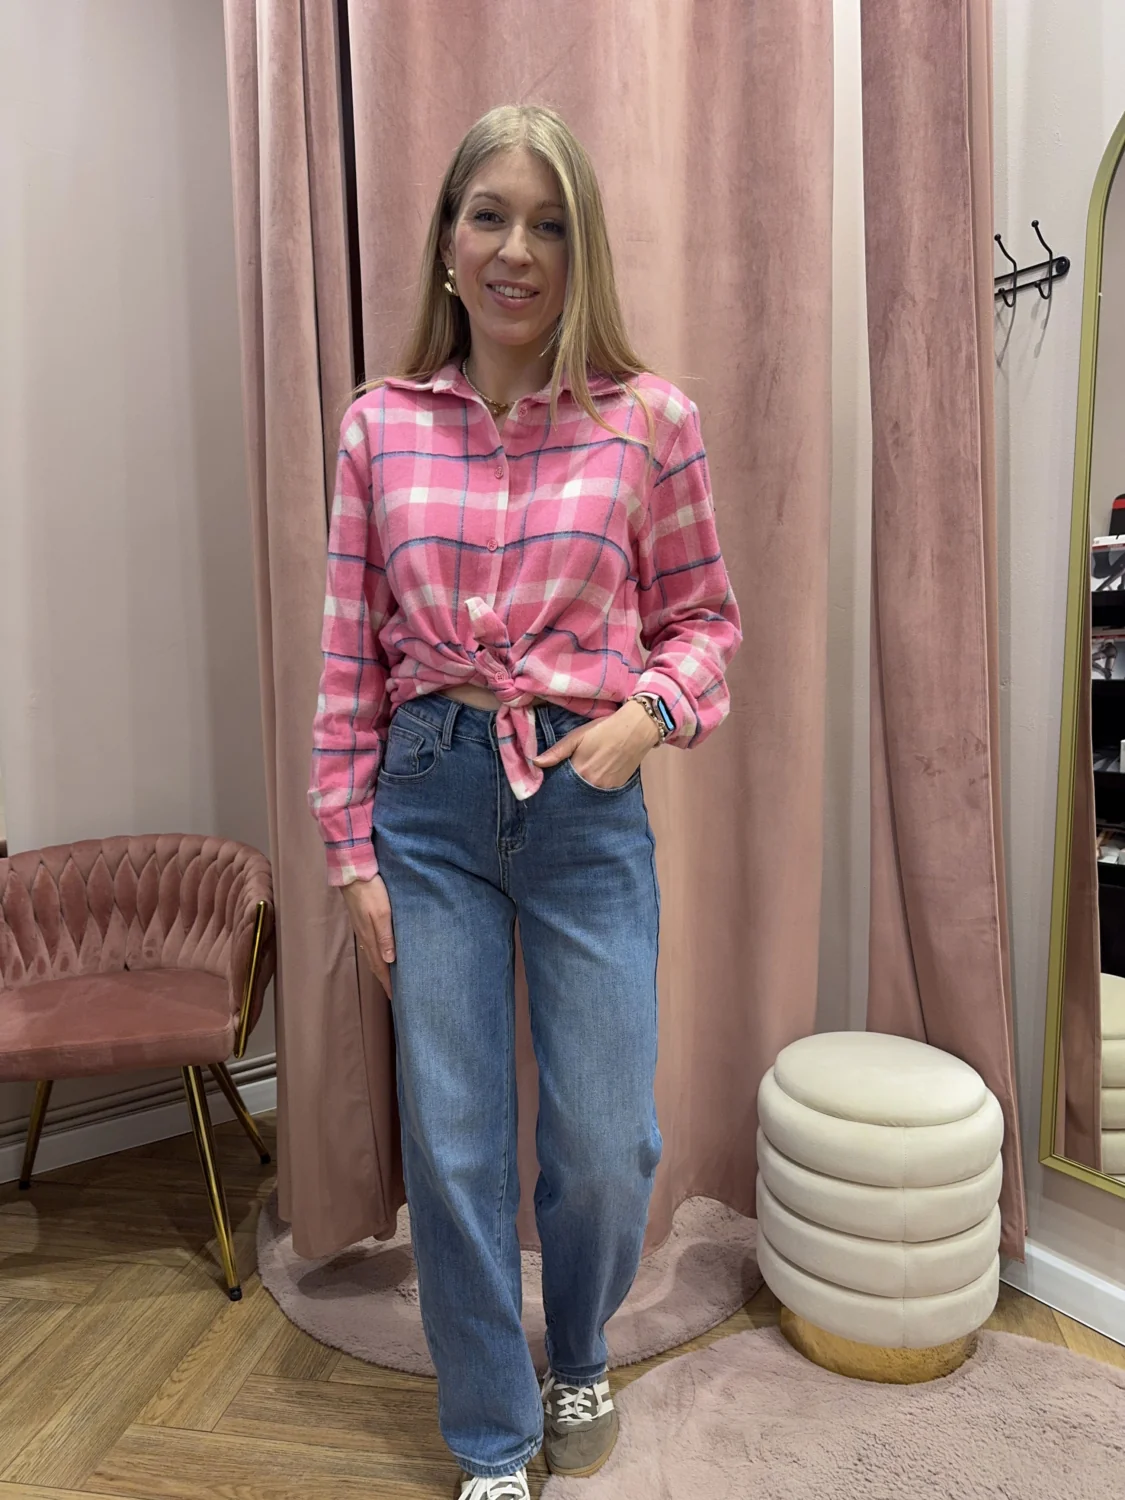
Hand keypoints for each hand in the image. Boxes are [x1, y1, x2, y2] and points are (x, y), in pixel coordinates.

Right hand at [341, 873, 395, 994]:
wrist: (353, 873)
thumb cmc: (371, 892)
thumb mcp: (382, 913)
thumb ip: (386, 936)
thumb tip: (390, 961)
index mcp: (370, 937)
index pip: (381, 966)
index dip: (388, 982)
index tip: (395, 997)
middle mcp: (365, 937)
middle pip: (375, 964)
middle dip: (384, 980)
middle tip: (393, 993)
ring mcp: (361, 929)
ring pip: (372, 955)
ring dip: (380, 969)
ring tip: (388, 979)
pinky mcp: (361, 922)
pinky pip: (370, 945)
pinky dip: (376, 955)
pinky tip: (380, 955)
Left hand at [531, 699, 660, 787]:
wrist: (637, 729)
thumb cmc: (605, 729)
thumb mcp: (578, 736)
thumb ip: (557, 751)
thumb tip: (535, 763)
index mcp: (579, 771)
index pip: (560, 786)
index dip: (554, 785)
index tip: (548, 785)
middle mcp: (592, 785)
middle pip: (573, 793)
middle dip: (567, 791)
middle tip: (563, 785)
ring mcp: (606, 789)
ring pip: (587, 796)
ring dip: (581, 792)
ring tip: (579, 783)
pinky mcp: (617, 789)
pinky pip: (601, 795)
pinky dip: (594, 791)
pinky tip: (593, 782)